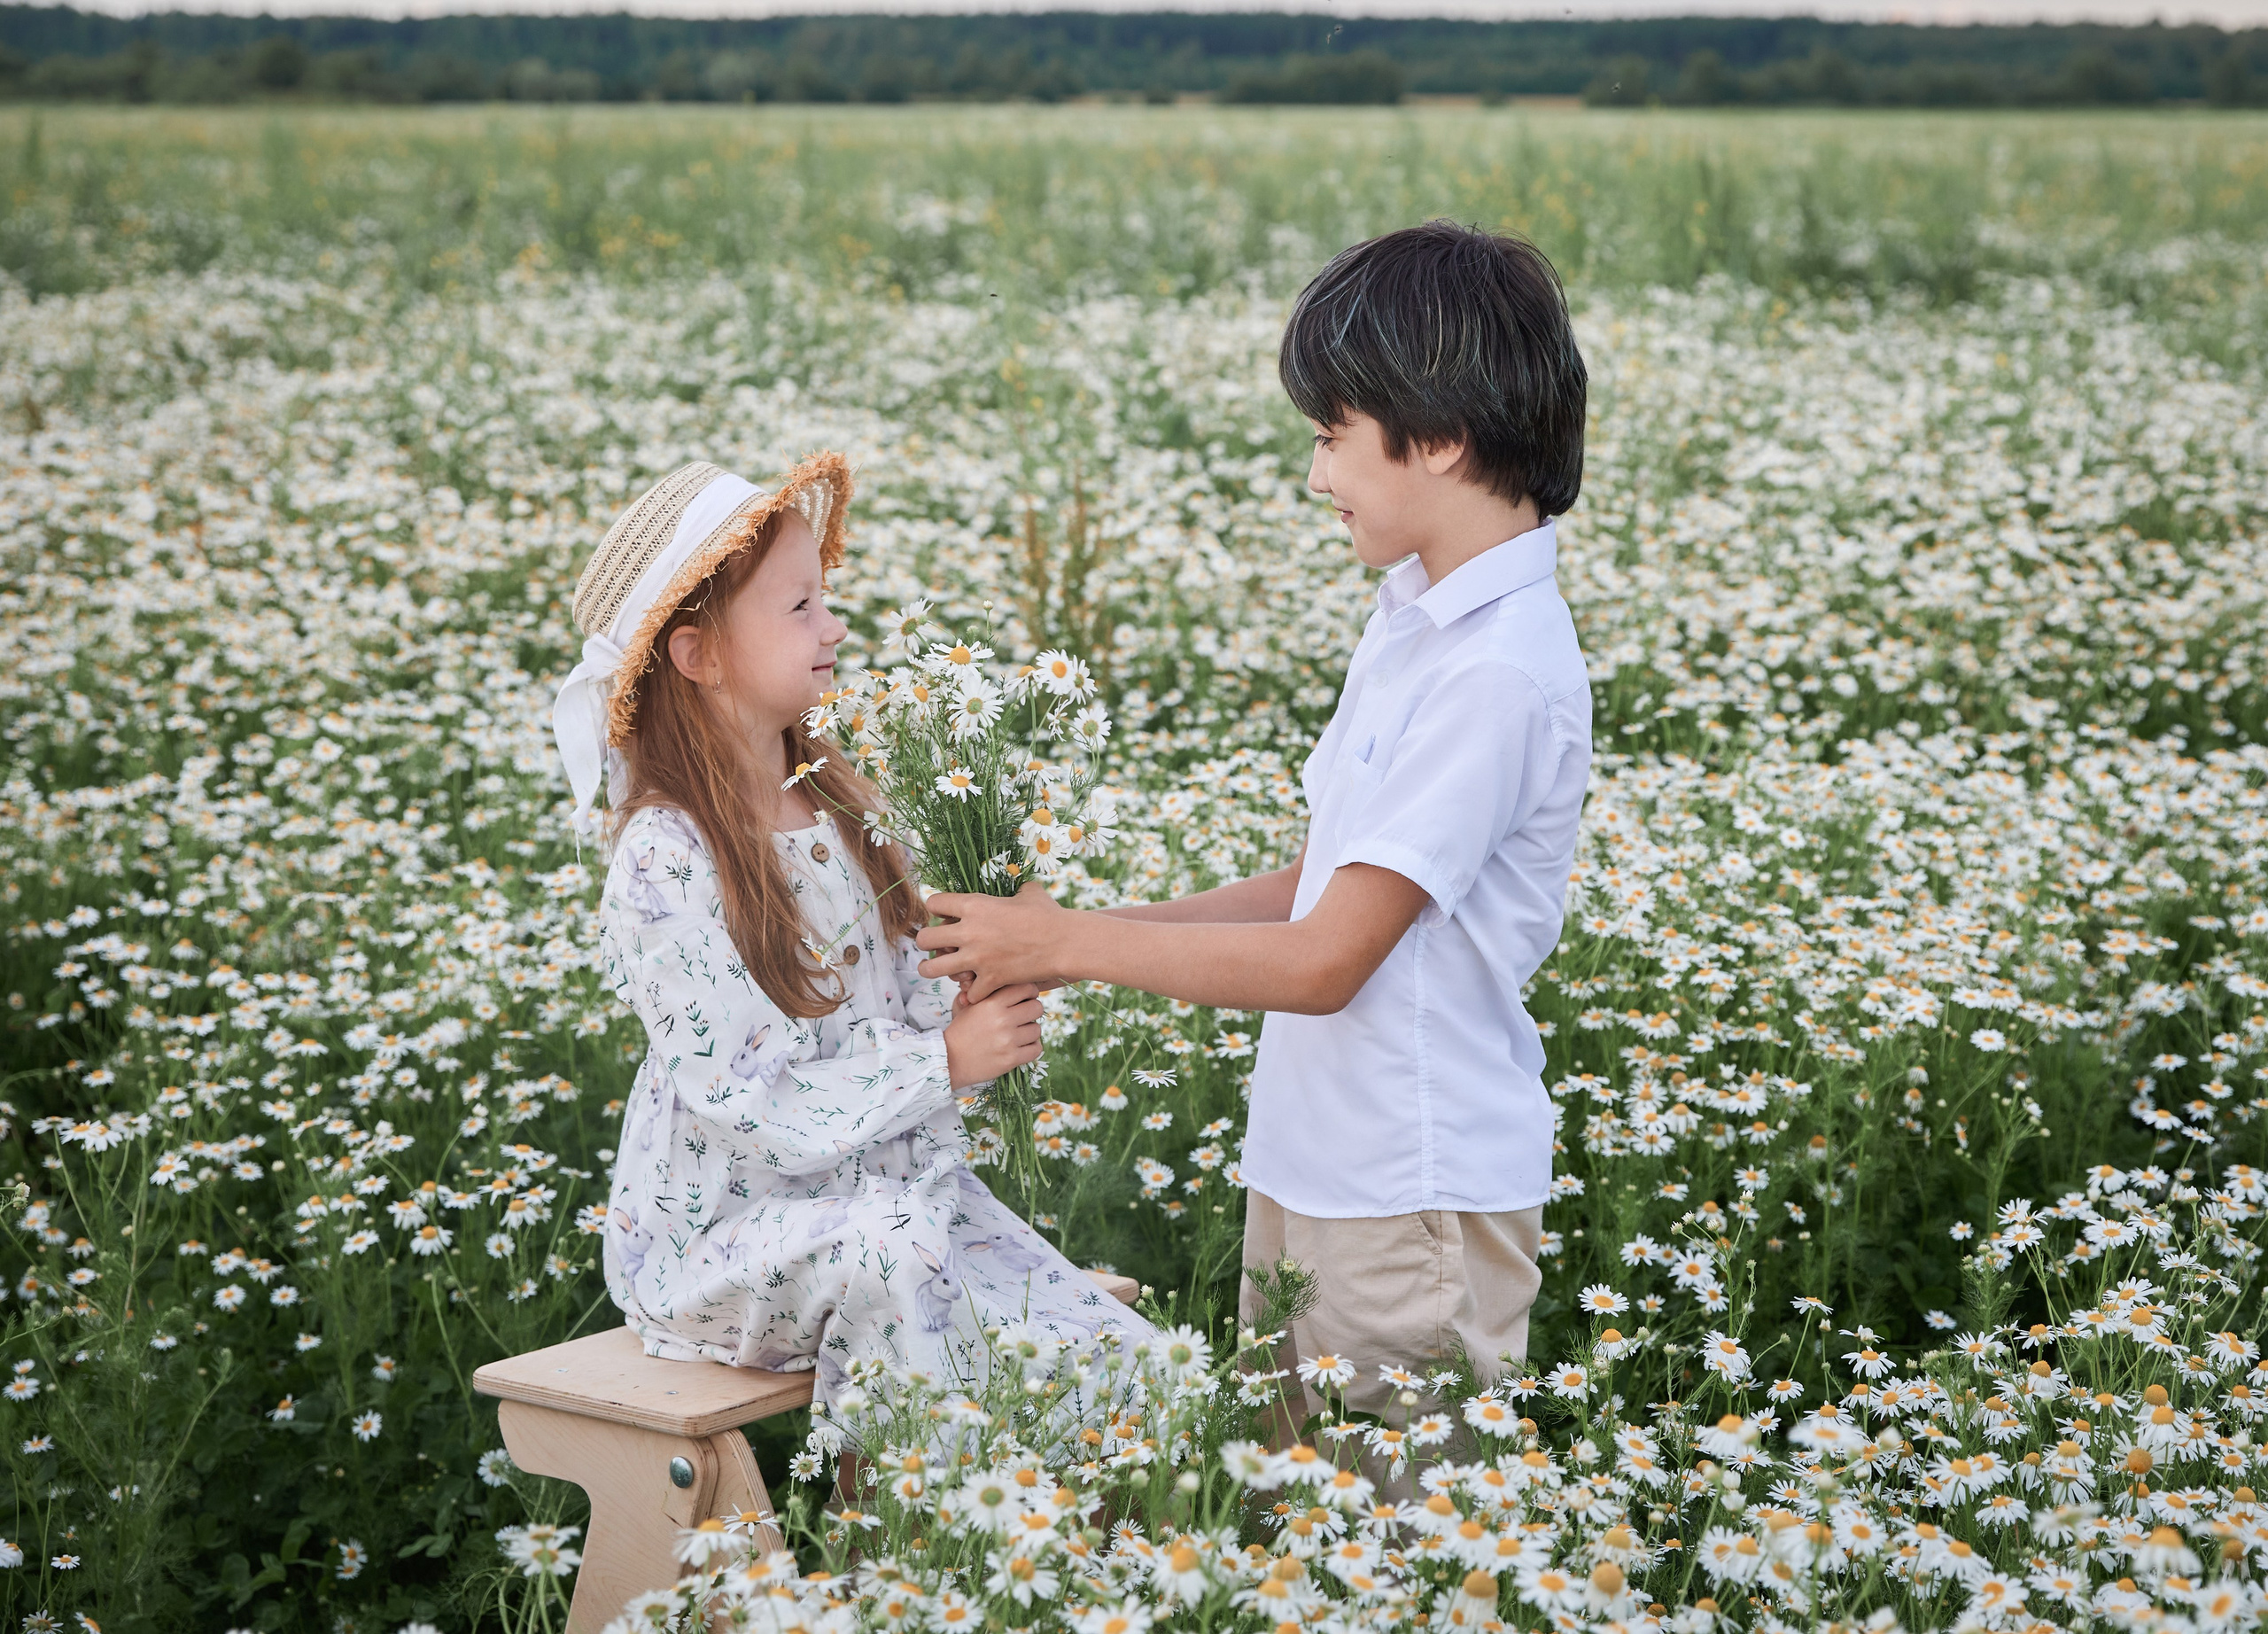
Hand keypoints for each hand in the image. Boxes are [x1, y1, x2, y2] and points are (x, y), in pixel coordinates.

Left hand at [917, 883, 1072, 1000]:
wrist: (1065, 941)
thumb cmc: (1049, 914)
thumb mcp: (1029, 892)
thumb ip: (1013, 890)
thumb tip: (1016, 887)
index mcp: (974, 905)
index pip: (933, 903)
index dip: (936, 908)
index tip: (944, 914)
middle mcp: (969, 931)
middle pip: (924, 939)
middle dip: (926, 942)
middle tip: (935, 945)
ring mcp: (977, 958)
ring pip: (932, 969)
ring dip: (933, 970)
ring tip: (939, 969)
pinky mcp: (990, 979)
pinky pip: (967, 992)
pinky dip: (972, 992)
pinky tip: (977, 987)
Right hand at [943, 982, 1044, 1089]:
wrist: (949, 1060)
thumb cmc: (960, 1031)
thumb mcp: (967, 1006)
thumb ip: (984, 992)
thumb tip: (1001, 979)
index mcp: (992, 1003)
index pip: (1026, 988)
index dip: (1030, 992)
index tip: (1026, 998)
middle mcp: (1002, 1019)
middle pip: (1037, 1007)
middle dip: (1032, 1011)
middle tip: (1024, 1017)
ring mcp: (1008, 1040)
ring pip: (1037, 1029)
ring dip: (1030, 1032)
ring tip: (1019, 1034)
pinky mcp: (1011, 1058)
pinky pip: (1036, 1049)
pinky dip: (1032, 1048)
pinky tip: (1022, 1047)